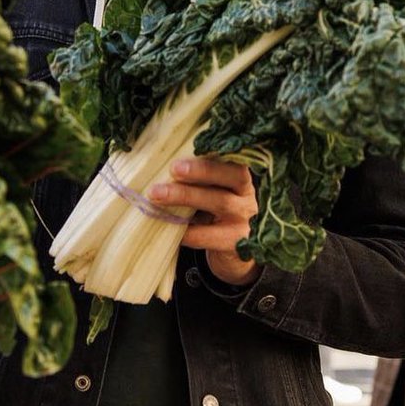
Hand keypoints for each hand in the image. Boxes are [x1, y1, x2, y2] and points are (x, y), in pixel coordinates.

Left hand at [147, 157, 262, 287]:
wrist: (233, 259)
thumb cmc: (215, 218)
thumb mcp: (213, 197)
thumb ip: (198, 183)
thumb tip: (159, 167)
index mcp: (241, 180)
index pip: (234, 160)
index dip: (216, 154)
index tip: (193, 146)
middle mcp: (247, 197)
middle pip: (230, 176)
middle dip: (200, 171)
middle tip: (173, 168)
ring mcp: (244, 221)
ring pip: (219, 202)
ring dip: (185, 196)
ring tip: (157, 194)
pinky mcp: (235, 244)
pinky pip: (208, 235)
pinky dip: (185, 230)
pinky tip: (165, 225)